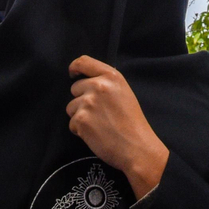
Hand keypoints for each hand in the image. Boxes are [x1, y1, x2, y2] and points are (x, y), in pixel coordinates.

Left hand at [67, 56, 168, 200]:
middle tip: (98, 113)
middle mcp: (98, 85)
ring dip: (80, 116)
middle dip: (81, 100)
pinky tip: (95, 134)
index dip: (75, 68)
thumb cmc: (132, 122)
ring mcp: (88, 102)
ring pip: (71, 107)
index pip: (84, 62)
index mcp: (112, 76)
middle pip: (75, 88)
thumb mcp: (124, 92)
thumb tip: (87, 81)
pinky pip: (72, 123)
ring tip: (98, 125)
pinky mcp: (81, 119)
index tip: (73, 74)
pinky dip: (80, 130)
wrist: (136, 146)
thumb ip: (106, 83)